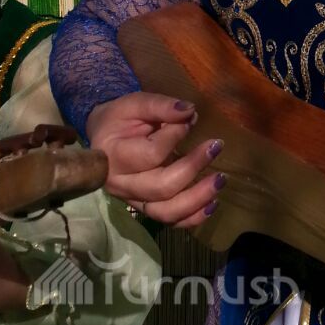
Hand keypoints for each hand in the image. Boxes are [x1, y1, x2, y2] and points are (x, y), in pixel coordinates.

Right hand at [86, 92, 223, 227]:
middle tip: (216, 146)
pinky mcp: (146, 209)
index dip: (174, 137)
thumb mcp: (135, 104)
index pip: (151, 154)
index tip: (187, 121)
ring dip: (198, 199)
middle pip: (161, 187)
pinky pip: (171, 221)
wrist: (104, 139)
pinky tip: (213, 203)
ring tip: (220, 180)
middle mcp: (121, 184)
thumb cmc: (120, 119)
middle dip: (193, 167)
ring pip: (167, 212)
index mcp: (114, 155)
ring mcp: (133, 200)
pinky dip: (194, 217)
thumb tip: (189, 111)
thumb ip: (161, 106)